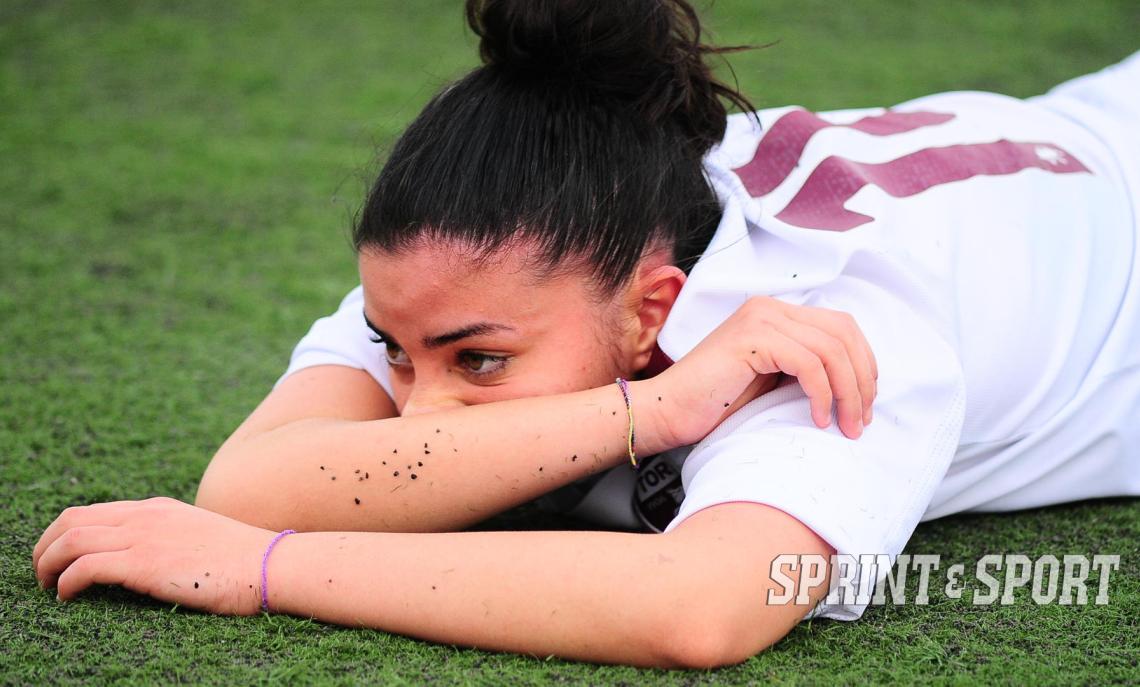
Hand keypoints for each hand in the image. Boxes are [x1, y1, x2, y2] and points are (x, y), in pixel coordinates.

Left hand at [32, 496, 276, 615]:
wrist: (271, 563)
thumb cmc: (245, 561)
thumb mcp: (201, 539)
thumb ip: (174, 540)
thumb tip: (158, 561)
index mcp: (159, 509)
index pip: (95, 511)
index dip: (65, 534)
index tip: (60, 559)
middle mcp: (146, 516)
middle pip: (72, 519)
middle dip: (45, 546)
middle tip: (42, 573)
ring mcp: (144, 537)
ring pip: (71, 540)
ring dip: (46, 564)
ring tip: (47, 587)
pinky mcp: (145, 563)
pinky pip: (84, 567)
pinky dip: (65, 582)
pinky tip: (67, 597)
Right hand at [647, 296, 877, 446]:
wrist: (667, 410)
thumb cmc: (715, 404)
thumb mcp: (772, 380)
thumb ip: (804, 368)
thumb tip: (855, 384)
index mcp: (776, 313)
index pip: (841, 327)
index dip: (864, 365)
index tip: (863, 406)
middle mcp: (770, 308)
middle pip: (843, 334)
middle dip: (861, 382)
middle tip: (859, 422)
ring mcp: (760, 319)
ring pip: (831, 350)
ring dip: (847, 393)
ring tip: (845, 426)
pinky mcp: (752, 338)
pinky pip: (808, 364)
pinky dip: (822, 395)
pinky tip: (817, 419)